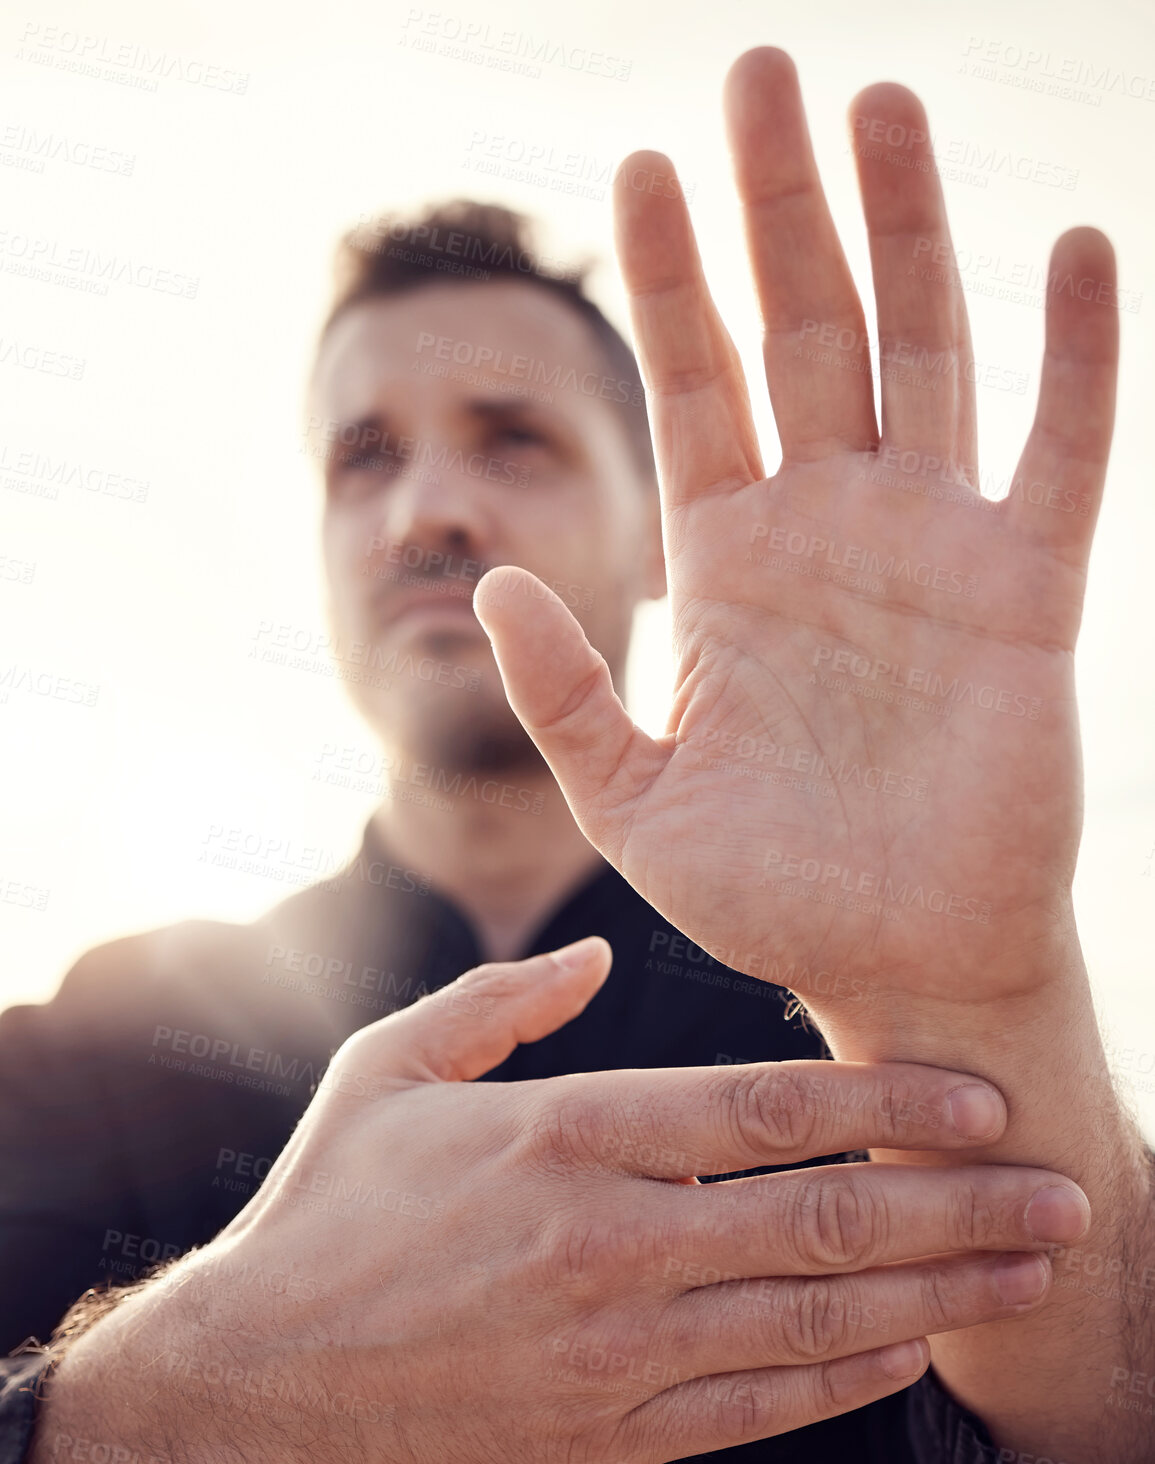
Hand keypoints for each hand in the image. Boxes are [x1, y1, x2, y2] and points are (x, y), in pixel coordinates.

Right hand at [205, 940, 1086, 1463]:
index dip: (893, 1101)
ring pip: (814, 1317)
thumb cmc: (328, 1204)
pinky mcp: (603, 1431)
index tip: (981, 1097)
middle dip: (963, 1203)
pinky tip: (916, 1351)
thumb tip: (595, 962)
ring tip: (1032, 1273)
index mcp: (565, 1131)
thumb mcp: (392, 1067)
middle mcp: (607, 1240)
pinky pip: (756, 1406)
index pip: (768, 1109)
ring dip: (941, 1292)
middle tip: (1064, 1192)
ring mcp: (612, 1347)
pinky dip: (847, 1378)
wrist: (259, 1373)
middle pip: (825, 1217)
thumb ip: (501, 1003)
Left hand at [473, 48, 1115, 1030]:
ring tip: (877, 108)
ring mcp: (931, 547)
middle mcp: (827, 529)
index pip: (694, 383)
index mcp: (729, 565)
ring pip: (921, 354)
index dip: (667, 277)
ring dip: (905, 232)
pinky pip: (1060, 453)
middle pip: (803, 329)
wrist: (900, 965)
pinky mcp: (1027, 592)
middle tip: (760, 69)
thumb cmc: (770, 901)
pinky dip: (1073, 359)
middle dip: (779, 206)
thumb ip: (565, 691)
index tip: (639, 161)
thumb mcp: (634, 803)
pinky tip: (1070, 250)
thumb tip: (487, 575)